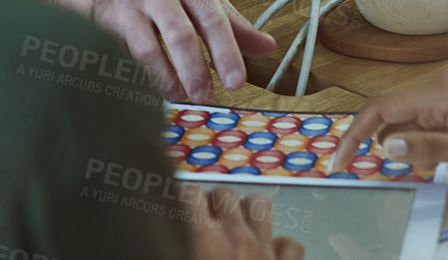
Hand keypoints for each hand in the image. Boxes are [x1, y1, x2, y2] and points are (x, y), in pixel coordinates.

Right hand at [50, 0, 274, 102]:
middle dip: (195, 71)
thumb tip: (268, 47)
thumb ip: (229, 23)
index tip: (236, 82)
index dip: (226, 52)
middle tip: (204, 96)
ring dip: (164, 79)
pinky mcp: (99, 20)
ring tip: (176, 96)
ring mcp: (127, 3)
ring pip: (147, 48)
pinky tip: (142, 90)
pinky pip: (117, 55)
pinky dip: (132, 77)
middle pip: (181, 35)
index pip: (213, 19)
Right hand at [183, 184, 303, 259]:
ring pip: (260, 205)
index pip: (190, 193)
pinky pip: (290, 244)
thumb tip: (156, 234)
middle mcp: (236, 238)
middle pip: (225, 193)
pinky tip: (267, 257)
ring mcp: (264, 251)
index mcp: (201, 240)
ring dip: (247, 214)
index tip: (177, 211)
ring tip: (235, 231)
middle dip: (213, 203)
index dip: (182, 200)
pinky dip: (279, 247)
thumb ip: (176, 241)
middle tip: (204, 223)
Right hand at [331, 72, 447, 179]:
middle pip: (389, 117)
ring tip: (422, 170)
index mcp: (438, 93)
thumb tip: (387, 145)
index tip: (339, 160)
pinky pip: (421, 132)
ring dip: (403, 151)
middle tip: (365, 172)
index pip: (380, 108)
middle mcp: (438, 91)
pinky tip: (432, 167)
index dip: (354, 134)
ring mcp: (445, 102)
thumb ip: (426, 148)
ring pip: (404, 127)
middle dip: (377, 145)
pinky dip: (418, 151)